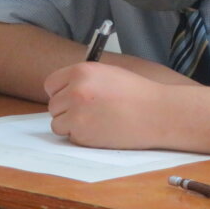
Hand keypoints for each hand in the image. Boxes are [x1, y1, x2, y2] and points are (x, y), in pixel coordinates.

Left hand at [44, 62, 168, 148]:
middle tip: (91, 112)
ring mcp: (77, 113)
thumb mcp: (109, 74)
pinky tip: (102, 130)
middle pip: (53, 105)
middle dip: (68, 110)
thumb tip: (64, 91)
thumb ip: (84, 79)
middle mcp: (75, 90)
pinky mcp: (82, 134)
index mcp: (82, 71)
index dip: (61, 92)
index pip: (51, 84)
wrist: (158, 113)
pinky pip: (70, 137)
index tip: (71, 98)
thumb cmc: (139, 94)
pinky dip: (82, 137)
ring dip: (72, 125)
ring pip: (58, 123)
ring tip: (97, 121)